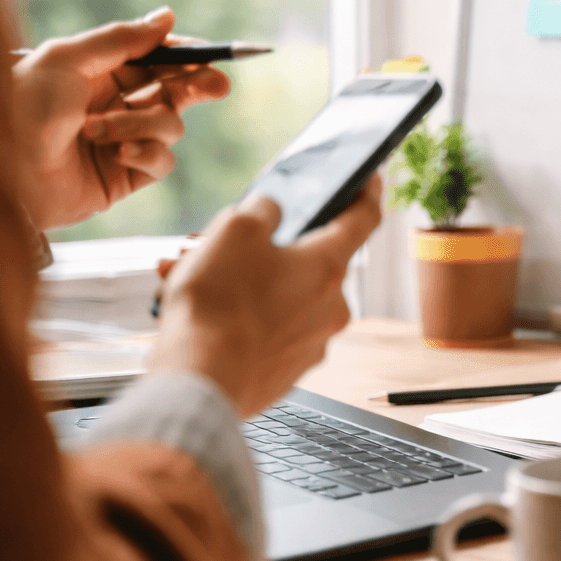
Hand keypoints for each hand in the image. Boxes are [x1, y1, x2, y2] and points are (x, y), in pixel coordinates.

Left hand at [11, 7, 230, 229]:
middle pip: (174, 90)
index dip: (184, 55)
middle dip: (196, 86)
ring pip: (169, 125)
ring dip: (142, 124)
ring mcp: (121, 141)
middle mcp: (112, 105)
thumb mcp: (68, 58)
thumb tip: (167, 16)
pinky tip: (119, 153)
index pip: (154, 59)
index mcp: (96, 73)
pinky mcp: (124, 177)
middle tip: (216, 86)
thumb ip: (122, 39)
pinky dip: (146, 153)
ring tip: (101, 131)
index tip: (209, 55)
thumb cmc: (21, 107)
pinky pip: (161, 160)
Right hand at [151, 176, 383, 416]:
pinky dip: (242, 318)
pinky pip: (269, 332)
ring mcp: (311, 344)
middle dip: (266, 248)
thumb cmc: (217, 306)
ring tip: (191, 278)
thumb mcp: (233, 230)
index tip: (369, 179)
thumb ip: (262, 210)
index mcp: (328, 267)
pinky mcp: (286, 372)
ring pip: (281, 297)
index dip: (366, 191)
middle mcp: (331, 307)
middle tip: (219, 243)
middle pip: (308, 262)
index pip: (363, 219)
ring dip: (244, 283)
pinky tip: (204, 313)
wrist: (198, 382)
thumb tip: (271, 211)